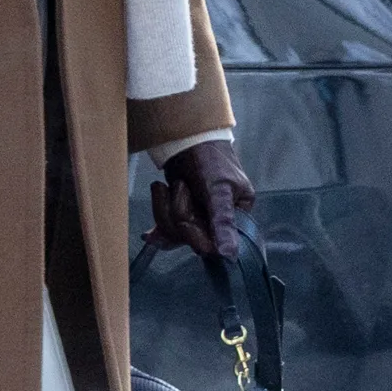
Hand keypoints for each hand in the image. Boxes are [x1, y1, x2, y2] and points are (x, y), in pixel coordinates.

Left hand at [149, 140, 255, 261]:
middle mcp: (219, 219)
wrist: (185, 136)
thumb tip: (230, 254)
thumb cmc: (209, 158)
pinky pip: (167, 226)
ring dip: (165, 208)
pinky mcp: (181, 210)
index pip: (216, 244)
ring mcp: (199, 215)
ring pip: (176, 232)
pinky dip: (159, 214)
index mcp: (238, 216)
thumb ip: (223, 222)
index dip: (196, 235)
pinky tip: (152, 221)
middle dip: (178, 214)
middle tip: (181, 187)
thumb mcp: (218, 189)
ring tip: (170, 185)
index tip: (186, 220)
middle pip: (191, 239)